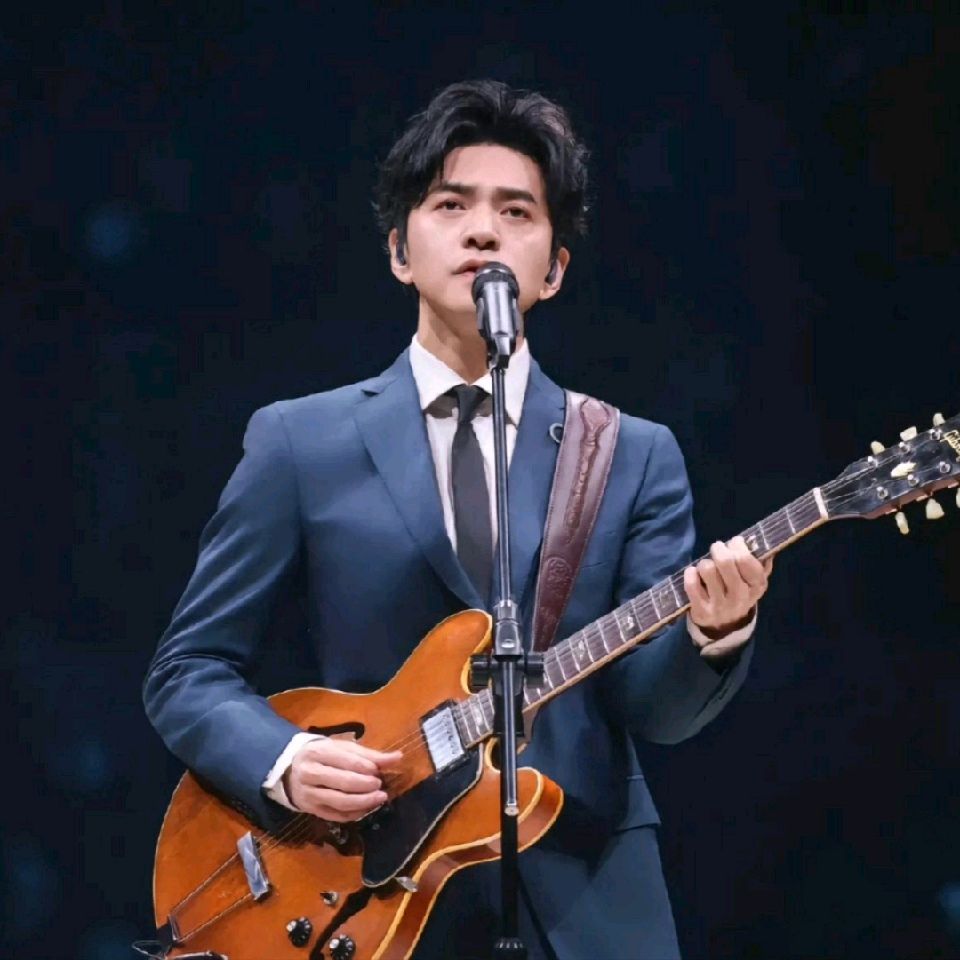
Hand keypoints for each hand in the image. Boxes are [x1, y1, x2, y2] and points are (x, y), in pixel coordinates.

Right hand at [283, 738, 401, 821]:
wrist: (292, 770)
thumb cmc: (324, 755)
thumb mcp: (342, 748)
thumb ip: (369, 754)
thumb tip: (397, 757)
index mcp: (318, 751)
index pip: (346, 760)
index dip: (365, 767)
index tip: (379, 771)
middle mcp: (309, 773)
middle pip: (343, 782)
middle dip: (365, 786)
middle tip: (381, 786)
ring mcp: (309, 793)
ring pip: (339, 801)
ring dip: (363, 802)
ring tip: (380, 798)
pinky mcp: (311, 810)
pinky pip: (335, 815)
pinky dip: (354, 814)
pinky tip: (366, 808)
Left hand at [684, 536, 772, 658]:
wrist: (725, 624)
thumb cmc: (739, 591)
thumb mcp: (754, 580)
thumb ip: (760, 560)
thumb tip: (755, 539)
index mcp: (757, 585)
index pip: (746, 560)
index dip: (737, 546)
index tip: (734, 543)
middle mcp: (740, 596)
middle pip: (725, 561)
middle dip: (718, 549)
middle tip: (717, 548)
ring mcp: (720, 605)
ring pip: (707, 569)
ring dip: (704, 562)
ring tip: (707, 567)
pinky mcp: (702, 610)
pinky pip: (691, 583)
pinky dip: (690, 573)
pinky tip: (695, 575)